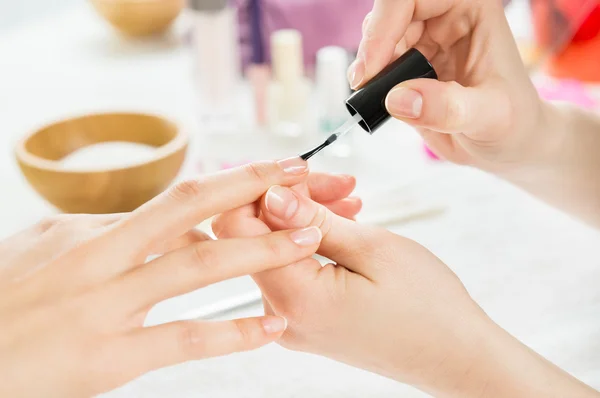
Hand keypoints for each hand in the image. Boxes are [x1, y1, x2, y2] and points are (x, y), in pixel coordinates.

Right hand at [0, 158, 329, 397]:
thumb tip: (150, 224)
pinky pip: (182, 338)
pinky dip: (233, 332)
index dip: (230, 185)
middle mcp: (101, 256)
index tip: (271, 173)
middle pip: (189, 208)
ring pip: (196, 266)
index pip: (176, 200)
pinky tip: (271, 326)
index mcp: (90, 230)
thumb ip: (102, 234)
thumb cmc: (5, 302)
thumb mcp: (47, 252)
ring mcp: (106, 305)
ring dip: (258, 250)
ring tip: (307, 241)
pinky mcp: (109, 357)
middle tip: (303, 177)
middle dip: (251, 188)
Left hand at [214, 184, 598, 396]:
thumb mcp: (371, 248)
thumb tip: (269, 195)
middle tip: (340, 183)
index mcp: (294, 297)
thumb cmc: (427, 307)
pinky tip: (345, 225)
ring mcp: (294, 320)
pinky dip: (314, 242)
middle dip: (293, 199)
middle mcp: (283, 314)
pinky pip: (296, 269)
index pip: (238, 228)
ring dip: (308, 218)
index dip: (264, 189)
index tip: (301, 172)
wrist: (455, 356)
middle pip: (258, 236)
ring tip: (352, 202)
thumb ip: (312, 220)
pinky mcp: (309, 319)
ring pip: (279, 250)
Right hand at [349, 0, 549, 171]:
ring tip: (371, 93)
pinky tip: (374, 98)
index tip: (373, 67)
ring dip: (368, 65)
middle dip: (372, 47)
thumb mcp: (489, 117)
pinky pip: (376, 64)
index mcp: (470, 9)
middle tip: (364, 84)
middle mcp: (444, 19)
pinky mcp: (408, 68)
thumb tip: (398, 99)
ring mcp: (423, 42)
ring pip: (377, 37)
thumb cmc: (512, 124)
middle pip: (389, 14)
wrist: (507, 146)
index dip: (387, 25)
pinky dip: (369, 81)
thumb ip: (447, 108)